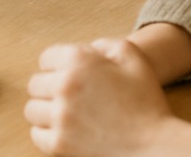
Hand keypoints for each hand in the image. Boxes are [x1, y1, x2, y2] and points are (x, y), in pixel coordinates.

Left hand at [25, 39, 190, 156]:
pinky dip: (47, 134)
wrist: (158, 149)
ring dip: (46, 112)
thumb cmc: (147, 103)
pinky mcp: (60, 145)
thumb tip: (88, 49)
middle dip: (50, 88)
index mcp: (77, 60)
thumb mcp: (132, 57)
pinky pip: (37, 136)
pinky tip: (64, 133)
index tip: (72, 78)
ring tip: (65, 116)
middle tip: (70, 99)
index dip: (59, 67)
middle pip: (35, 84)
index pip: (46, 58)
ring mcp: (60, 117)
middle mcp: (63, 85)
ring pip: (32, 110)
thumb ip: (105, 44)